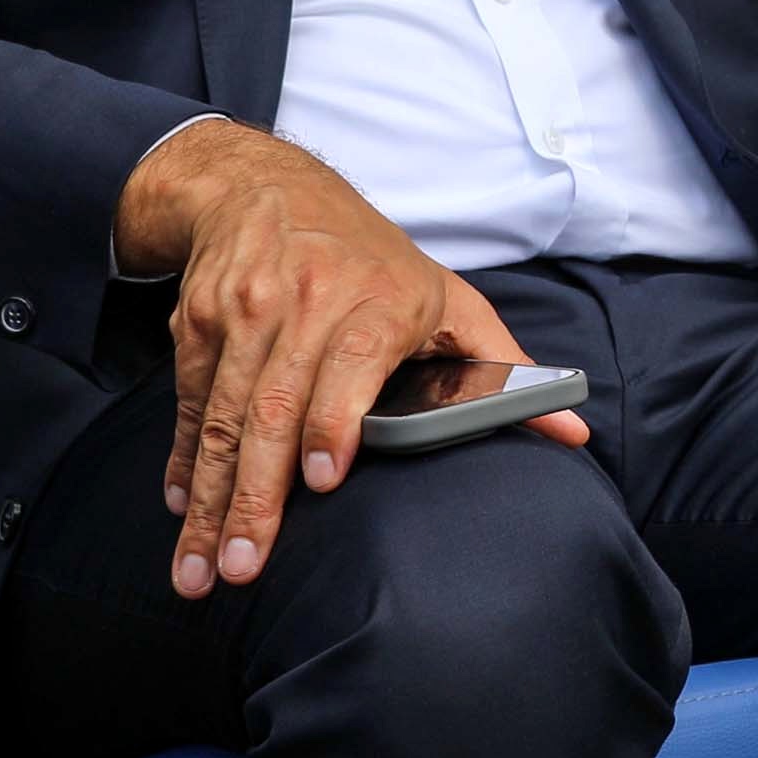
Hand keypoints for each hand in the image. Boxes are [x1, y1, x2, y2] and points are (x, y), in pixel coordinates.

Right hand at [116, 120, 585, 597]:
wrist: (267, 187)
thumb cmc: (373, 260)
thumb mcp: (448, 300)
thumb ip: (506, 370)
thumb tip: (573, 432)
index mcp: (378, 300)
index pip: (350, 365)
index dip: (334, 422)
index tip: (323, 480)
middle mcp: (305, 303)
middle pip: (275, 409)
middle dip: (255, 497)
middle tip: (246, 568)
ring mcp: (244, 312)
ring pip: (221, 418)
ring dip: (210, 500)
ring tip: (200, 570)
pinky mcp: (197, 323)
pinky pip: (189, 403)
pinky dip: (183, 461)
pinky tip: (184, 509)